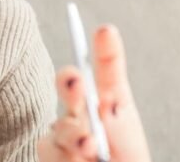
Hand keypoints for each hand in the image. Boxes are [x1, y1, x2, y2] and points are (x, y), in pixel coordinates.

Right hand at [38, 25, 151, 161]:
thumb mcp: (131, 149)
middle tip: (78, 83)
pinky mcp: (48, 155)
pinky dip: (66, 158)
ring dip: (73, 135)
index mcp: (112, 107)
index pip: (109, 73)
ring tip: (90, 149)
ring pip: (59, 128)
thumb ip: (119, 127)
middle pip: (71, 88)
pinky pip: (49, 151)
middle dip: (71, 82)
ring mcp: (63, 137)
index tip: (106, 31)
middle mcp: (84, 116)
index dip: (107, 51)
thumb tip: (103, 104)